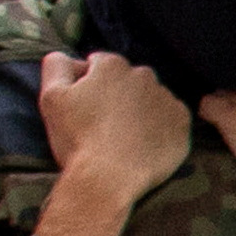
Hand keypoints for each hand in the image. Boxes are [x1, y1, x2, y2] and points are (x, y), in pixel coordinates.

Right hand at [25, 53, 192, 235]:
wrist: (105, 181)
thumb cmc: (74, 143)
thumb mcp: (50, 100)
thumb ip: (54, 67)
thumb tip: (63, 54)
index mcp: (109, 64)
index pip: (103, 64)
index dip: (95, 88)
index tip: (92, 111)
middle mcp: (144, 76)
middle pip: (132, 79)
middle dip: (122, 98)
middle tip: (109, 128)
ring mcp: (168, 102)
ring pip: (155, 100)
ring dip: (144, 113)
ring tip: (128, 141)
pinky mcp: (185, 128)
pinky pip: (176, 124)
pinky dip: (164, 133)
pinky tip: (148, 150)